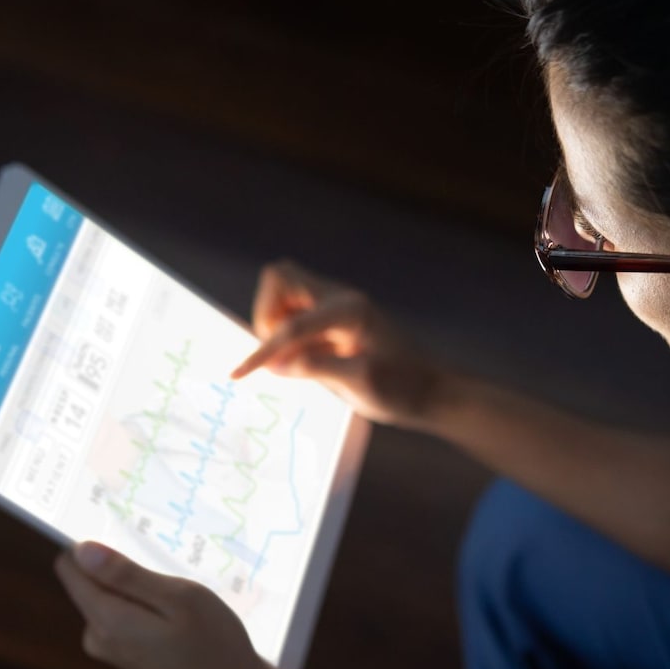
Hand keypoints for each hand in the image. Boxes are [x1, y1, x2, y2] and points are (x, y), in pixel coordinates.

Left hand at [53, 541, 289, 668]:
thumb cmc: (215, 642)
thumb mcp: (179, 598)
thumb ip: (127, 575)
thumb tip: (81, 551)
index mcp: (107, 620)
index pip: (69, 568)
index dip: (91, 544)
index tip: (123, 532)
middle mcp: (97, 636)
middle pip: (88, 581)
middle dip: (119, 565)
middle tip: (163, 563)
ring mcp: (110, 648)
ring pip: (106, 596)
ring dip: (135, 584)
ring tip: (176, 589)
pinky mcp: (124, 654)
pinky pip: (120, 613)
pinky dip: (142, 603)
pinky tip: (175, 611)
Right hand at [228, 258, 447, 429]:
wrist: (431, 391)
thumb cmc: (404, 388)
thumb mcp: (363, 384)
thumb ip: (320, 369)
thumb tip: (276, 362)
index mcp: (350, 311)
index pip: (293, 324)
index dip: (263, 350)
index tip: (239, 375)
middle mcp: (340, 300)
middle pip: (280, 278)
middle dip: (266, 314)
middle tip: (279, 355)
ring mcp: (334, 307)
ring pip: (282, 290)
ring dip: (272, 321)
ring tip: (287, 359)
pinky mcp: (330, 321)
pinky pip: (292, 311)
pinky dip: (281, 331)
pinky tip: (294, 360)